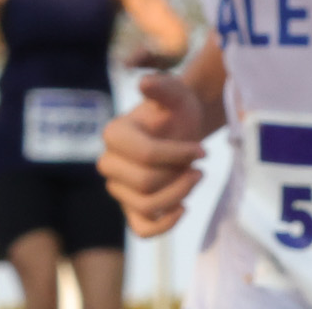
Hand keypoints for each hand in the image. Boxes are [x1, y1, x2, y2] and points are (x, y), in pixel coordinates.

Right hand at [100, 71, 213, 236]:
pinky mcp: (131, 207)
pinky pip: (141, 229)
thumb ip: (162, 86)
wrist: (182, 126)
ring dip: (179, 195)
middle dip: (179, 176)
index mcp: (115, 135)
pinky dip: (163, 226)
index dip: (179, 154)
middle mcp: (109, 164)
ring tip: (196, 177)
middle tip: (201, 165)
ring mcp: (118, 188)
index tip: (202, 150)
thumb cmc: (178, 108)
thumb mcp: (175, 93)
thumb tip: (144, 82)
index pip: (146, 155)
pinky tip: (184, 209)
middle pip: (146, 184)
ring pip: (146, 207)